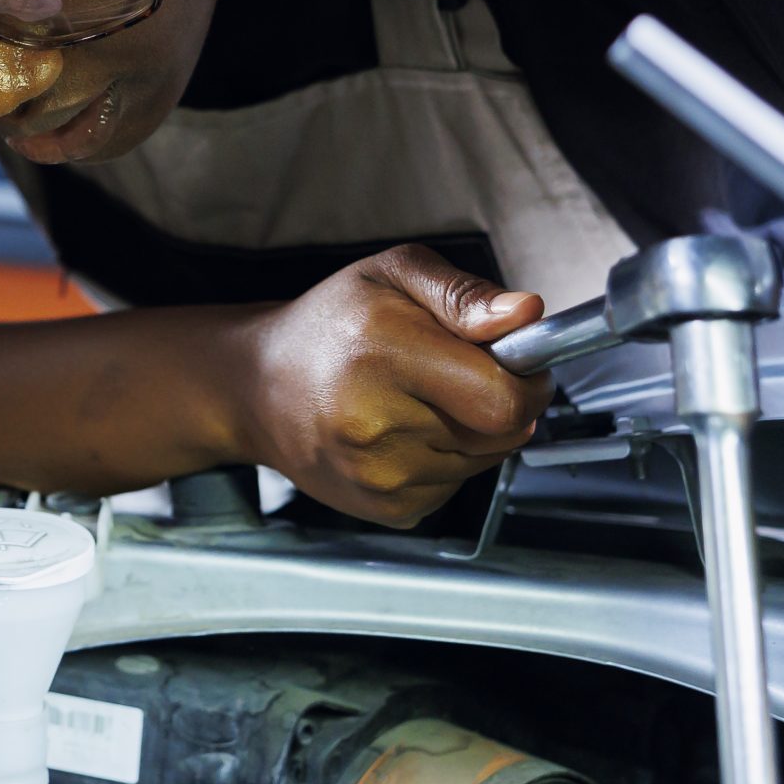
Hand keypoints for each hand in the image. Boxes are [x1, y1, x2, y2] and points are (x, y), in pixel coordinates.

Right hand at [233, 244, 553, 526]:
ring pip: (483, 462)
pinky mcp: (385, 508)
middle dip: (498, 403)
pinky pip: (456, 487)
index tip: (513, 362)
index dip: (526, 380)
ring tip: (416, 400)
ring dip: (470, 433)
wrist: (257, 386)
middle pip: (502, 434)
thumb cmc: (327, 324)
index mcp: (380, 353)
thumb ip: (463, 294)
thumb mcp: (390, 276)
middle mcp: (374, 423)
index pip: (503, 398)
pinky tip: (402, 432)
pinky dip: (444, 460)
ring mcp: (378, 475)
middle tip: (456, 374)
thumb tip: (526, 315)